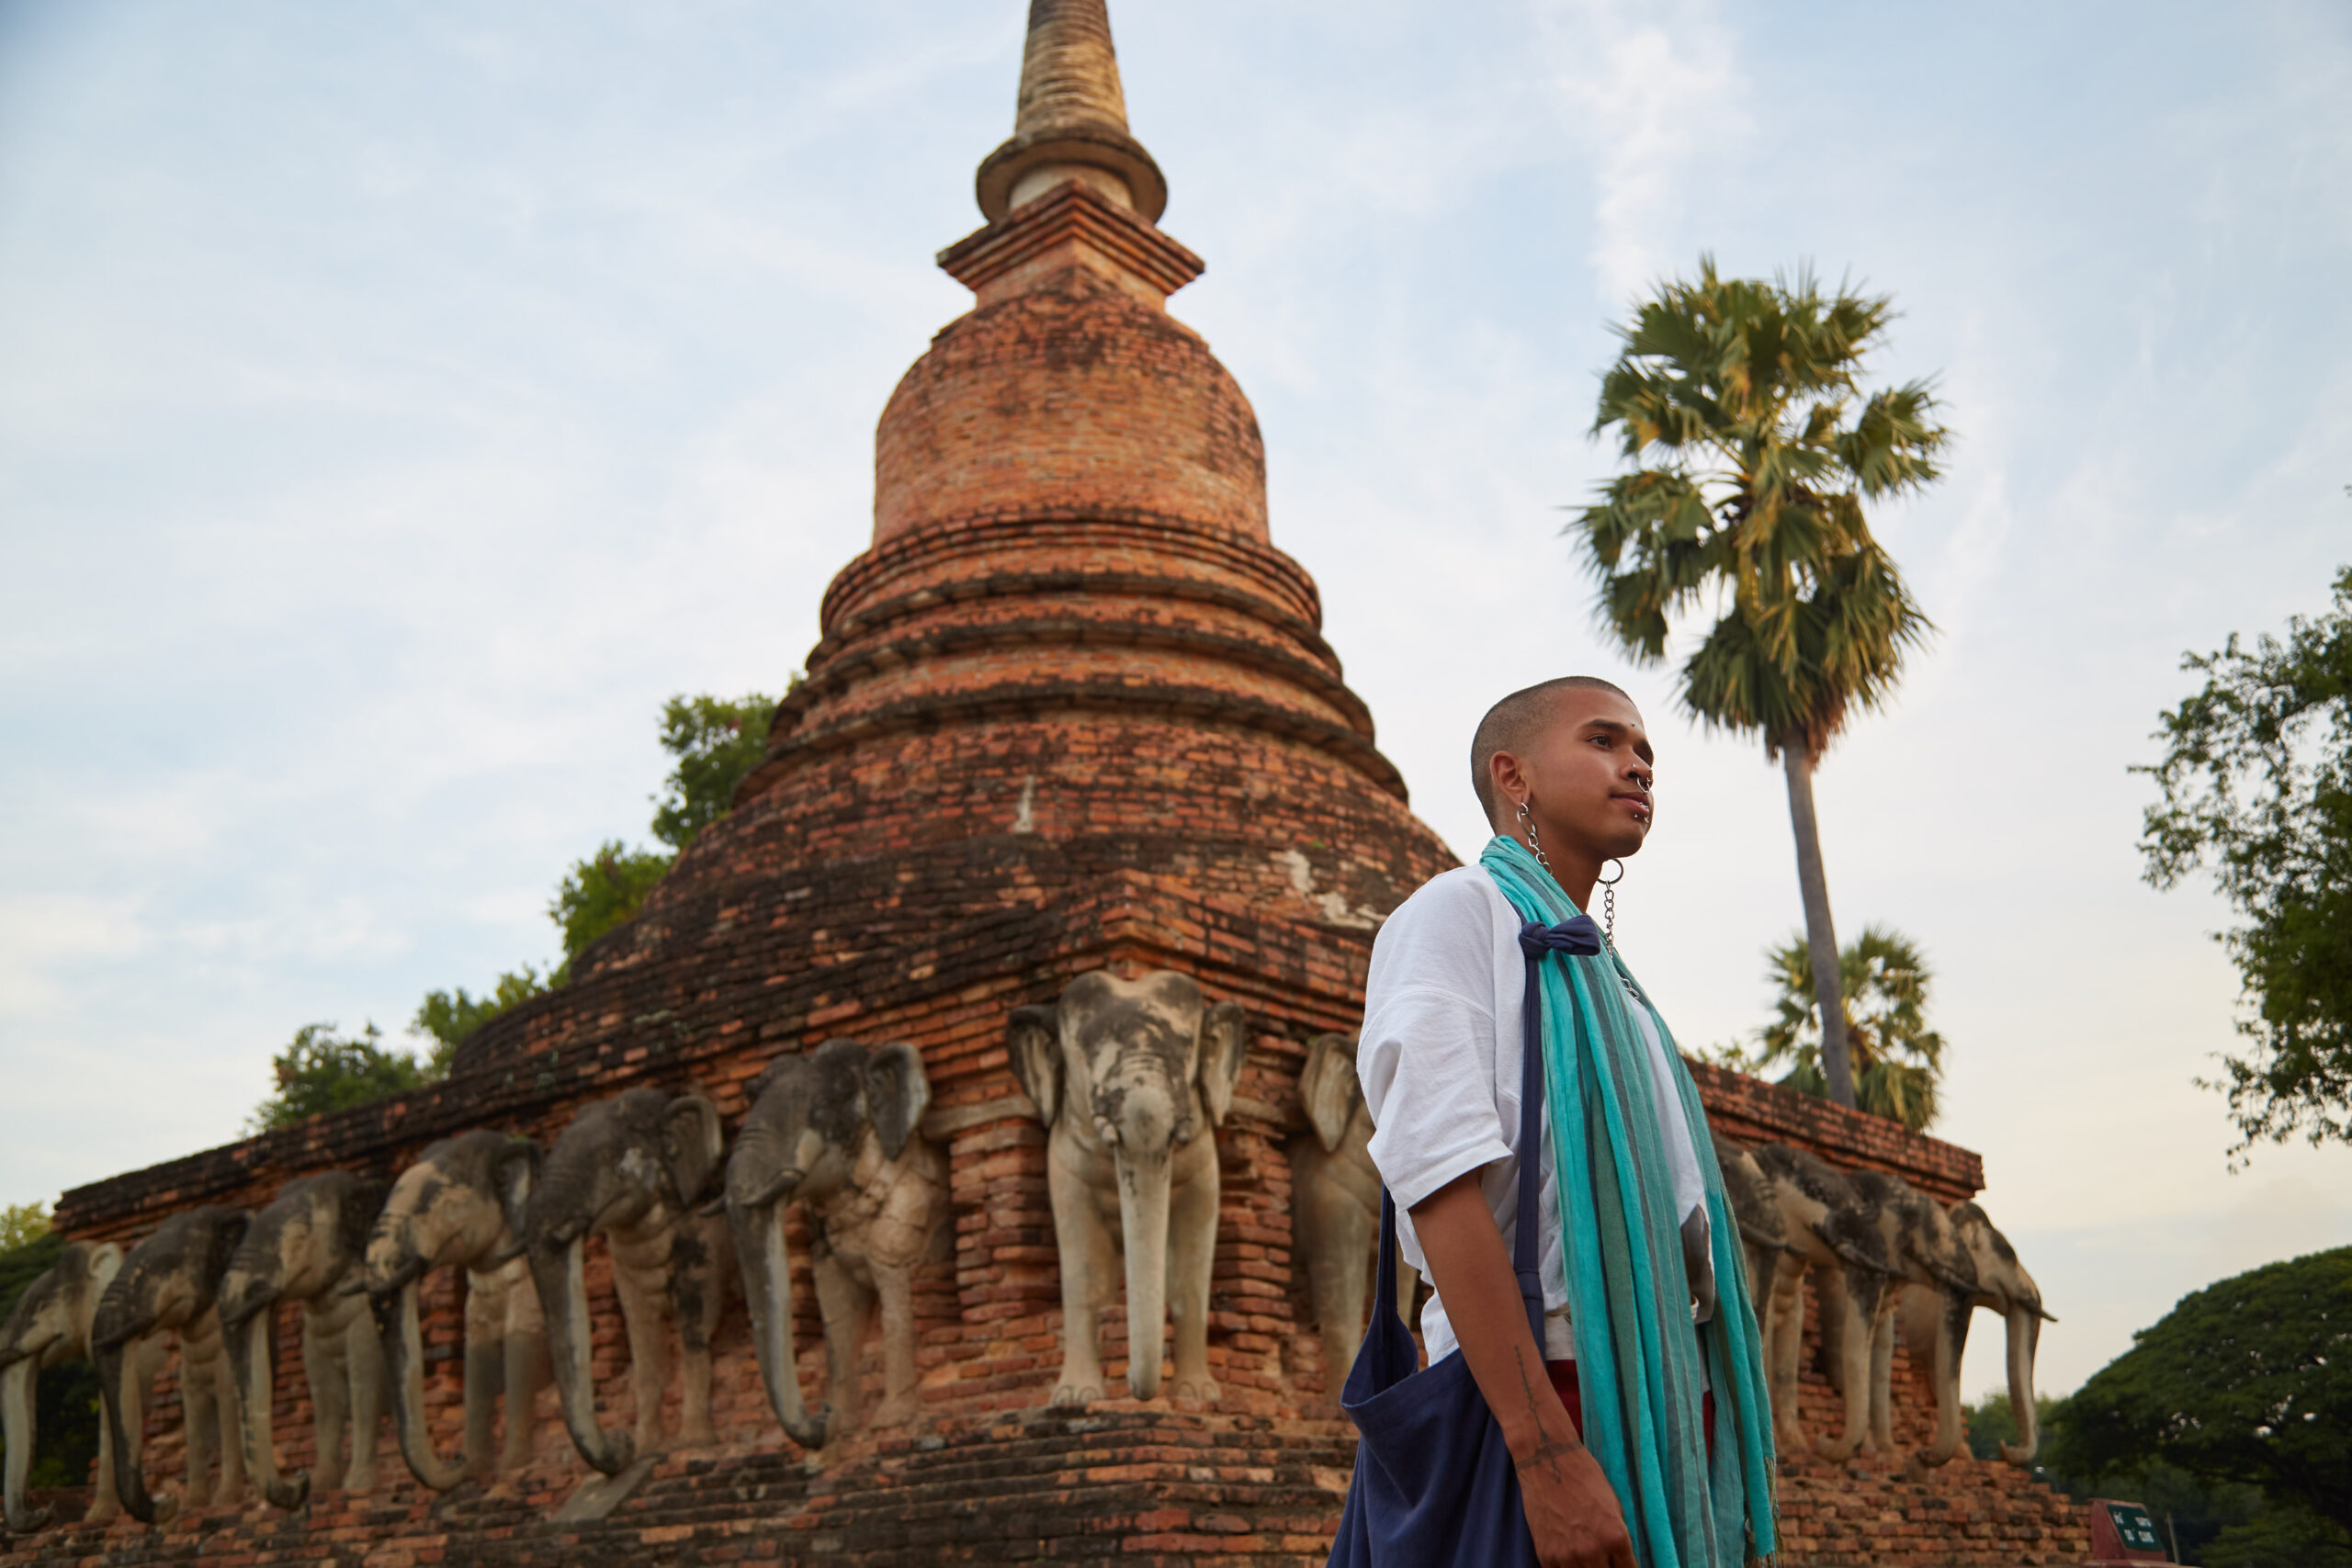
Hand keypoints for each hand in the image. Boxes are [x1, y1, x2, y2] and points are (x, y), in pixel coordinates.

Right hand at [1514, 1437, 1634, 1567]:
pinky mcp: (1546, 1556)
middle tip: (1603, 1559)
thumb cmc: (1583, 1476)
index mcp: (1616, 1537)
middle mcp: (1594, 1551)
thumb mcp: (1614, 1505)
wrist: (1546, 1461)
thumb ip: (1618, 1536)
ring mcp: (1568, 1556)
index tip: (1620, 1565)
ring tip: (1585, 1558)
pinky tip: (1568, 1557)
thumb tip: (1619, 1557)